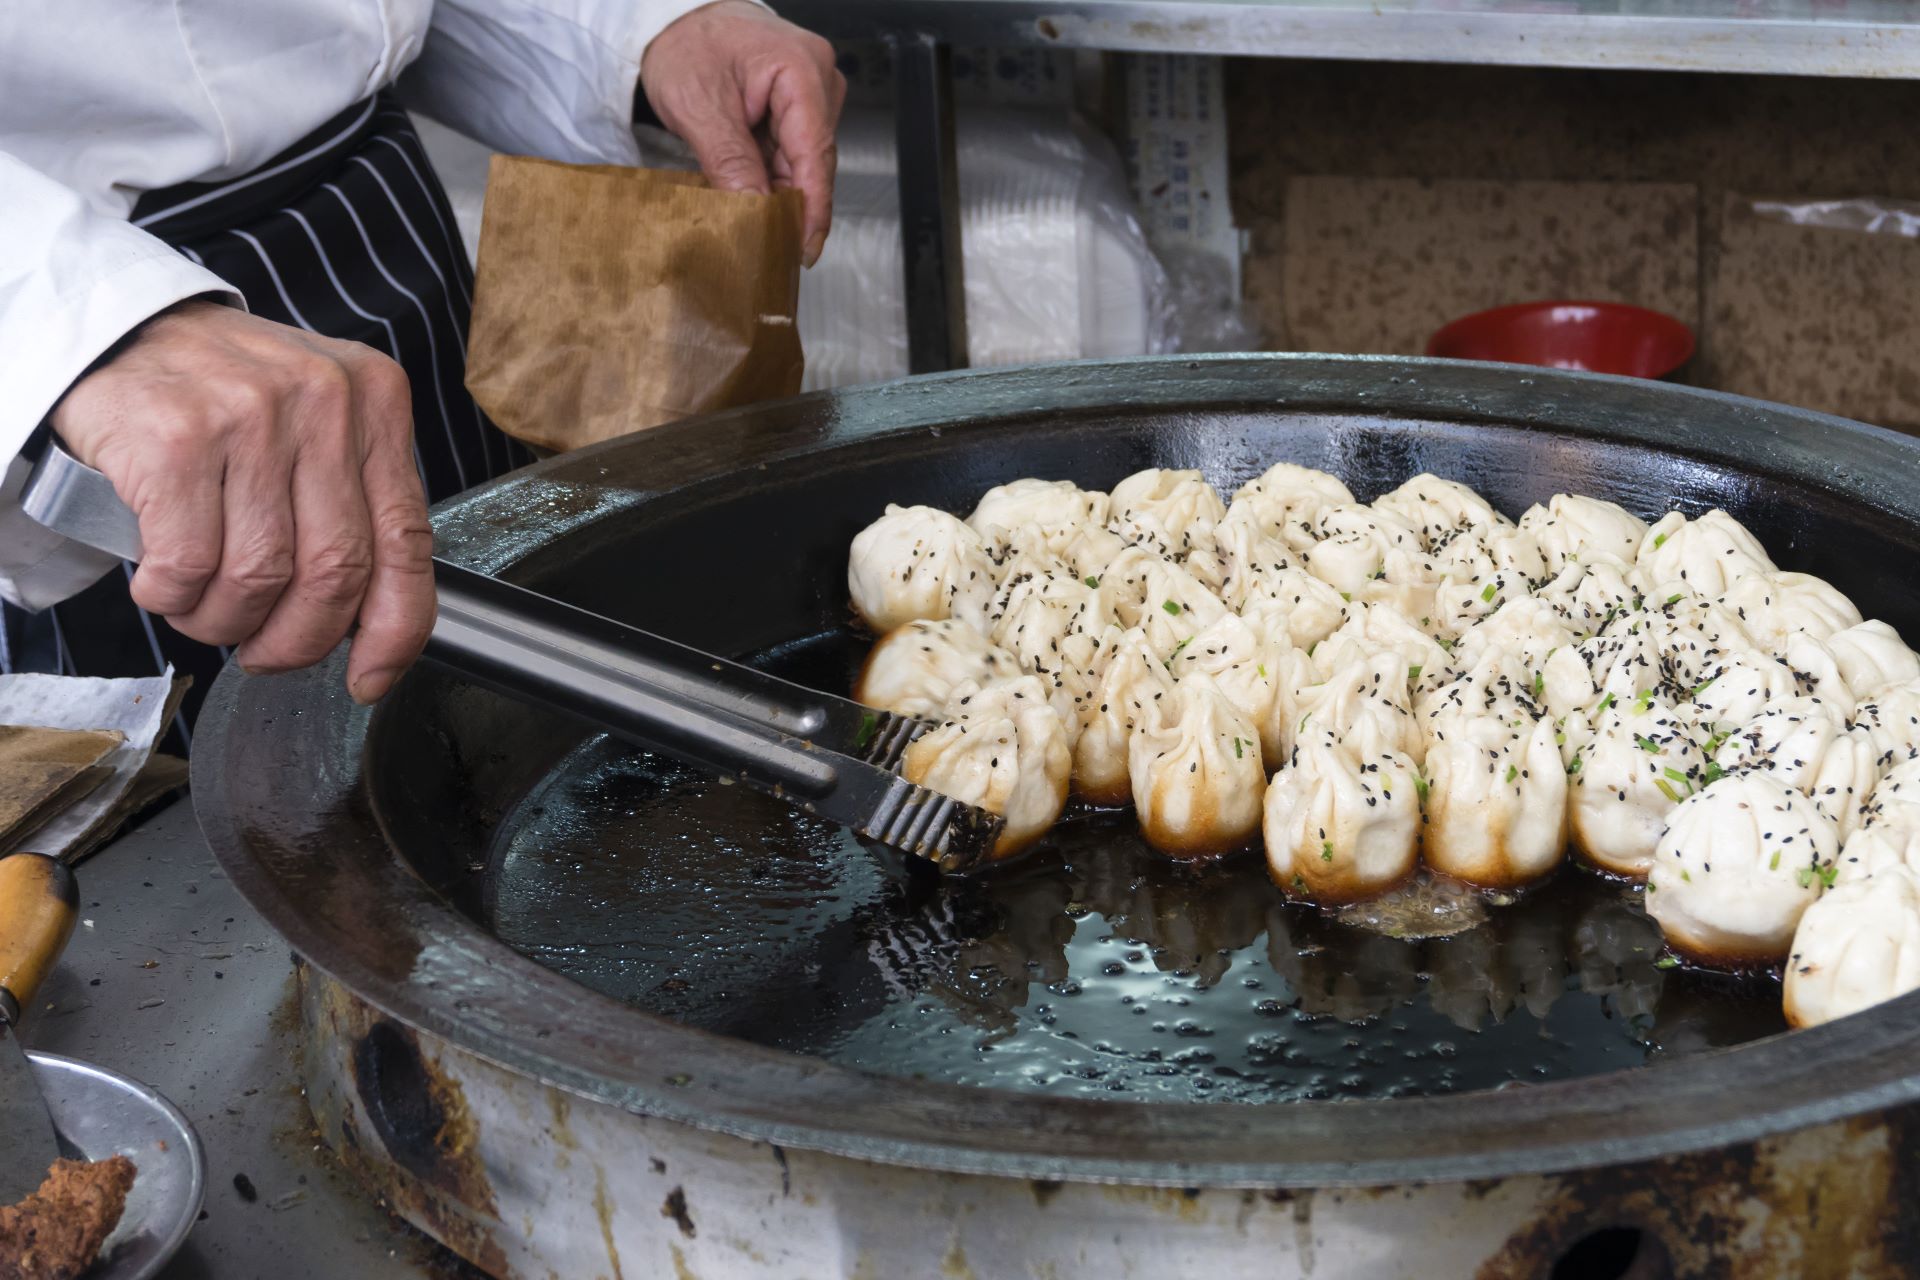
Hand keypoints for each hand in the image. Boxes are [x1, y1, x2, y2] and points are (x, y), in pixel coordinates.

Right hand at [51, 301, 433, 703]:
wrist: (121, 332)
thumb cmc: (226, 396)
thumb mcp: (316, 429)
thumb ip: (355, 508)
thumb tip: (376, 628)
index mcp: (377, 403)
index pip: (408, 541)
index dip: (395, 630)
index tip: (371, 677)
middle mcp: (325, 401)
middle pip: (335, 572)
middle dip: (298, 639)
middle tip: (263, 651)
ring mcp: (251, 414)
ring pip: (260, 577)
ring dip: (225, 620)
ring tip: (204, 610)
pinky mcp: (177, 436)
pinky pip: (189, 563)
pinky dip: (173, 596)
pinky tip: (163, 584)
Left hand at [641, 0, 845, 264]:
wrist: (675, 19)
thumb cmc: (687, 42)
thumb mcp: (699, 106)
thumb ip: (731, 162)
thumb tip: (754, 210)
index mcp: (801, 69)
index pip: (815, 153)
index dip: (811, 208)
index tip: (803, 247)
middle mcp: (817, 78)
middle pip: (813, 162)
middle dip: (790, 204)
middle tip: (765, 244)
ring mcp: (812, 91)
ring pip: (802, 162)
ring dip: (777, 190)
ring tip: (748, 214)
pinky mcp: (799, 105)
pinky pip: (791, 153)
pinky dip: (771, 176)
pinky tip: (751, 189)